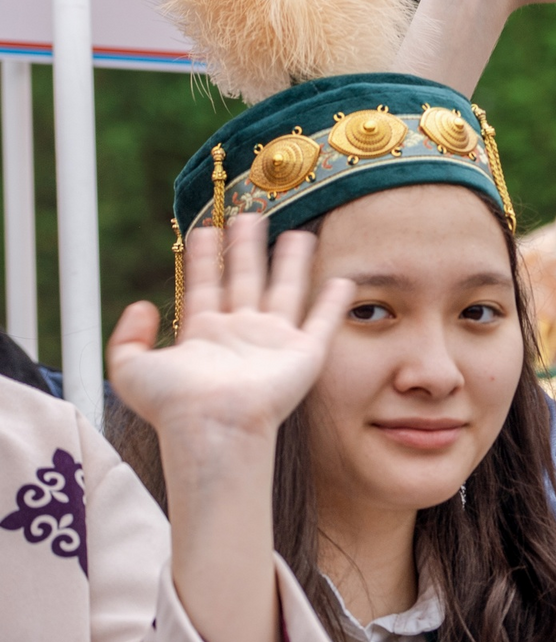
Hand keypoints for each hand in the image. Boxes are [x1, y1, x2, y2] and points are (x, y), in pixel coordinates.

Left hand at [108, 216, 350, 449]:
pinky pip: (322, 322)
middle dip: (246, 248)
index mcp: (204, 335)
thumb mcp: (128, 368)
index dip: (205, 258)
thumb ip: (127, 337)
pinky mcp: (303, 355)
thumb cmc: (173, 405)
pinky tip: (342, 281)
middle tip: (249, 217)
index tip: (205, 230)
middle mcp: (241, 335)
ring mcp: (273, 343)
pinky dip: (333, 303)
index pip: (205, 286)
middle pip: (245, 280)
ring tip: (297, 233)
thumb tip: (141, 304)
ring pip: (285, 292)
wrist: (212, 425)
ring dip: (291, 263)